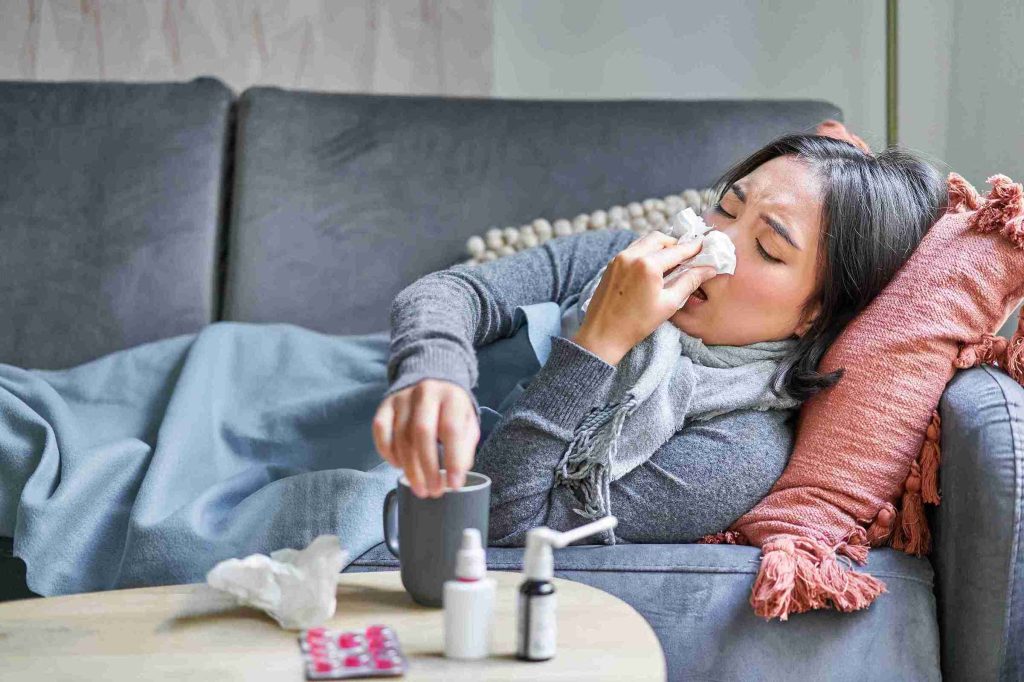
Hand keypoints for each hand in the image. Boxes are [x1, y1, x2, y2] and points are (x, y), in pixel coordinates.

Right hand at [372, 379, 479, 498]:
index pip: (451, 429)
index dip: (453, 460)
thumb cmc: (452, 410)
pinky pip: (380, 430)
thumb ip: (465, 447)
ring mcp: (402, 398)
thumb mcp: (467, 424)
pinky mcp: (385, 404)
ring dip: (409, 468)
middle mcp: (426, 392)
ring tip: (420, 487)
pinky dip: (387, 452)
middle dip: (427, 468)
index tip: (454, 484)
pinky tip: (398, 466)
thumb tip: (455, 475)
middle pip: (422, 433)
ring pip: (401, 436)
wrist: (433, 381)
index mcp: (451, 397)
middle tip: (433, 491)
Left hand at [572, 231, 718, 364]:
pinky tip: (653, 267)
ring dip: (659, 246)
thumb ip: (689, 282)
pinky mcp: (610, 265)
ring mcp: (618, 259)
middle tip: (687, 254)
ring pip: (643, 242)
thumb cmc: (636, 324)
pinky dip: (645, 252)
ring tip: (671, 261)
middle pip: (658, 239)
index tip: (703, 244)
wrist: (602, 335)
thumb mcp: (668, 304)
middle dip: (674, 243)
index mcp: (647, 265)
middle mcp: (630, 256)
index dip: (692, 247)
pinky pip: (632, 250)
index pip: (676, 250)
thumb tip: (708, 269)